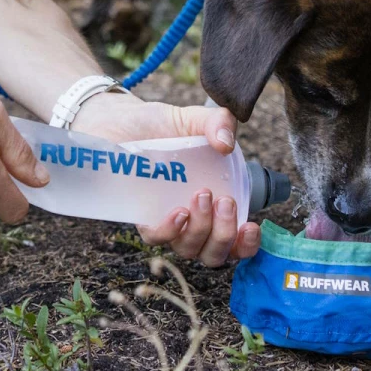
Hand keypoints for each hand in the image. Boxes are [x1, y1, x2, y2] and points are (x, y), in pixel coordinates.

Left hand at [73, 93, 262, 266]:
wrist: (120, 118)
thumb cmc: (160, 125)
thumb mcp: (194, 119)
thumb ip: (219, 122)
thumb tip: (226, 144)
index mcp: (212, 202)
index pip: (233, 239)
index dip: (245, 244)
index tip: (251, 226)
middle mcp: (191, 218)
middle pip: (213, 252)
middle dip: (224, 235)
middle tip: (224, 202)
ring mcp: (165, 219)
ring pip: (188, 248)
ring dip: (201, 230)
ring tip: (202, 196)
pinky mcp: (140, 215)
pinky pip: (156, 237)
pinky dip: (170, 230)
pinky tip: (178, 212)